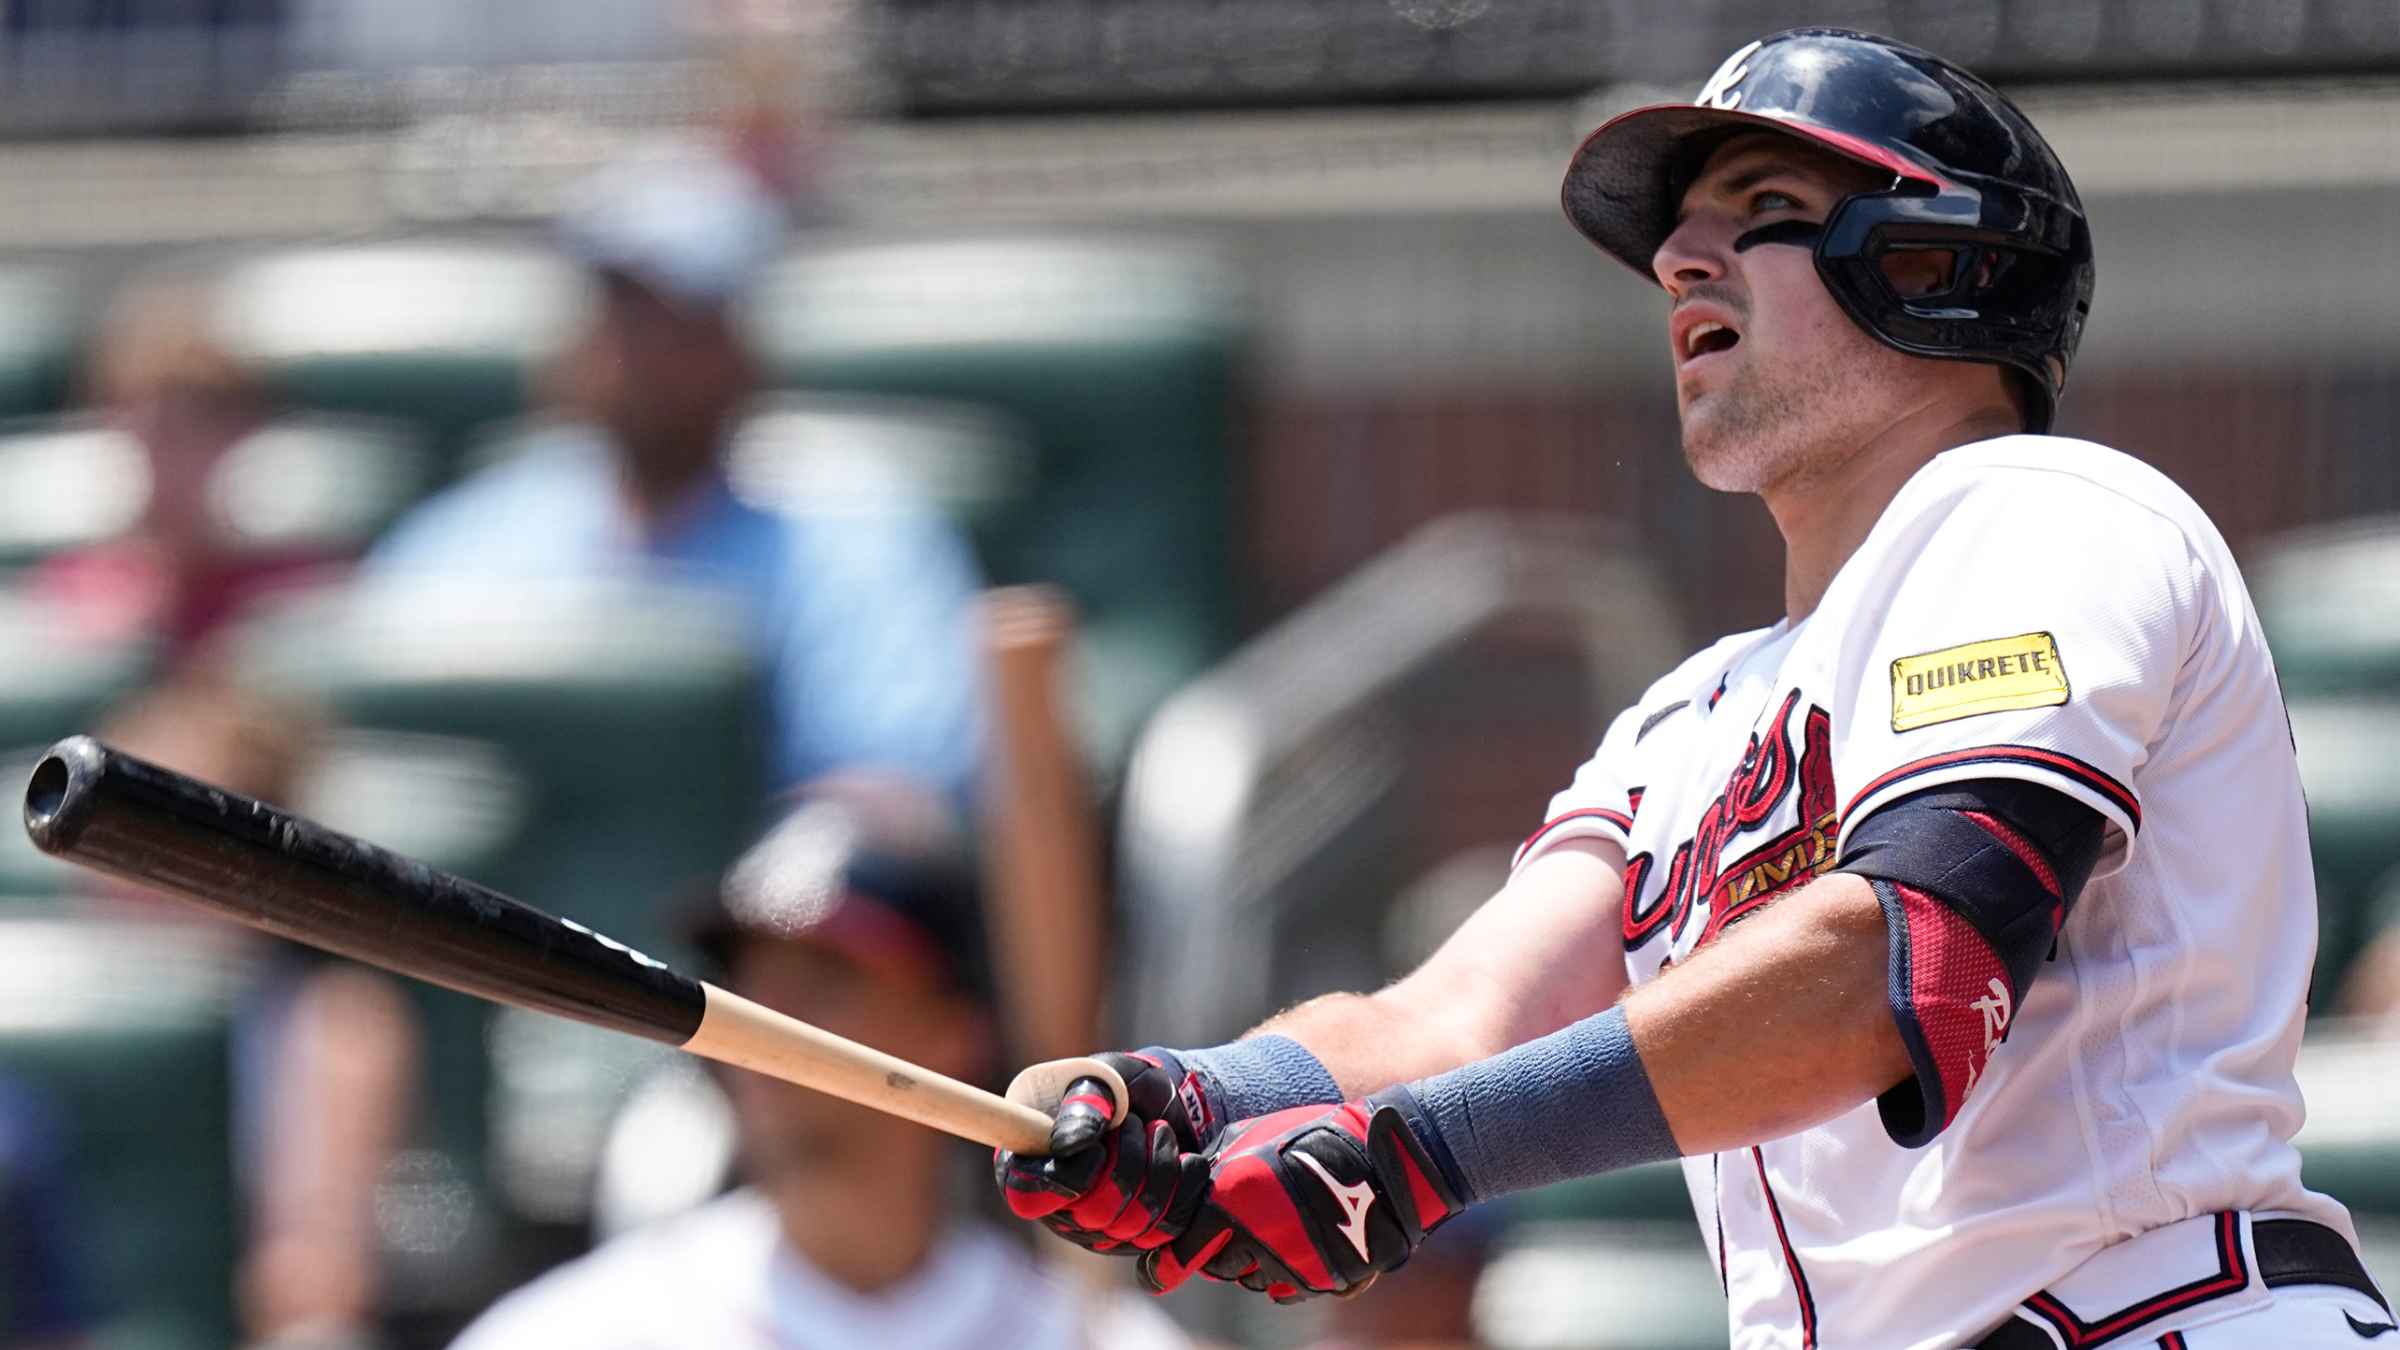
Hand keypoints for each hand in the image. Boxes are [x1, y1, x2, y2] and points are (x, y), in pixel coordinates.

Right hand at [995, 1049, 1219, 1253]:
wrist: (1174, 1104)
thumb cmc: (1127, 1088)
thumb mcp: (1106, 1077)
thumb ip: (1085, 1101)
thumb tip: (1068, 1143)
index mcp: (1031, 1165)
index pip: (1028, 1197)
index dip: (1067, 1176)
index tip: (1098, 1145)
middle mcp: (1060, 1207)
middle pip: (1092, 1213)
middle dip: (1126, 1161)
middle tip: (1134, 1124)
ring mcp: (1099, 1230)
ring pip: (1133, 1224)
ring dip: (1157, 1167)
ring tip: (1159, 1131)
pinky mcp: (1140, 1238)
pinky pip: (1168, 1230)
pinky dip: (1184, 1186)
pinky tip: (1185, 1159)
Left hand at [1141, 1096, 1461, 1302]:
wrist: (1383, 1159)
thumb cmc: (1312, 1137)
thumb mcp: (1253, 1137)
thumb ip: (1217, 1168)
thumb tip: (1193, 1188)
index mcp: (1230, 1202)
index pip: (1182, 1253)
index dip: (1171, 1261)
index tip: (1165, 1266)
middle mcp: (1256, 1240)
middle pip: (1218, 1270)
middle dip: (1219, 1253)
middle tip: (1233, 1232)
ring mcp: (1291, 1264)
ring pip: (1252, 1281)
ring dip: (1254, 1263)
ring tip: (1276, 1229)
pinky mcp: (1321, 1280)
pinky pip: (1287, 1290)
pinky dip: (1286, 1273)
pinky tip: (1298, 1244)